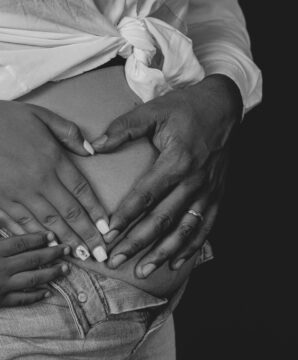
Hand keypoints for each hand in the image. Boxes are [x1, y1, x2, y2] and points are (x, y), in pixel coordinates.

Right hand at [0, 101, 108, 261]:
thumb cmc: (5, 118)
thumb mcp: (42, 115)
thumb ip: (69, 133)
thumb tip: (91, 151)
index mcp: (52, 159)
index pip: (82, 191)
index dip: (96, 211)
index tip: (107, 229)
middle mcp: (39, 180)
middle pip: (69, 212)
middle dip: (86, 235)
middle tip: (100, 254)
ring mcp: (17, 192)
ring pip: (48, 222)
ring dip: (66, 241)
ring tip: (81, 257)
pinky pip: (20, 223)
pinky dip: (35, 237)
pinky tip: (47, 247)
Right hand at [0, 232, 69, 306]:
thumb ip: (2, 241)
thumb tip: (12, 228)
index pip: (20, 243)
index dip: (38, 238)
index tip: (52, 235)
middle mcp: (0, 268)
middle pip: (31, 259)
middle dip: (52, 253)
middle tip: (67, 249)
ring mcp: (1, 286)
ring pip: (32, 279)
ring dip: (51, 273)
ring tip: (65, 268)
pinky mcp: (0, 302)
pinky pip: (21, 299)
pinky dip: (36, 296)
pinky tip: (49, 292)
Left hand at [92, 74, 242, 275]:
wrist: (224, 107)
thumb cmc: (187, 109)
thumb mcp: (154, 111)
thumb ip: (124, 128)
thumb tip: (95, 145)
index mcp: (177, 161)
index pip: (145, 196)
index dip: (125, 217)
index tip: (107, 234)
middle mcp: (194, 181)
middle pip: (162, 219)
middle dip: (138, 243)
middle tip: (117, 260)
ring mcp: (209, 191)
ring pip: (184, 230)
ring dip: (163, 253)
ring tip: (143, 270)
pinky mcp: (218, 195)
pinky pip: (206, 226)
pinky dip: (192, 247)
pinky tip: (177, 262)